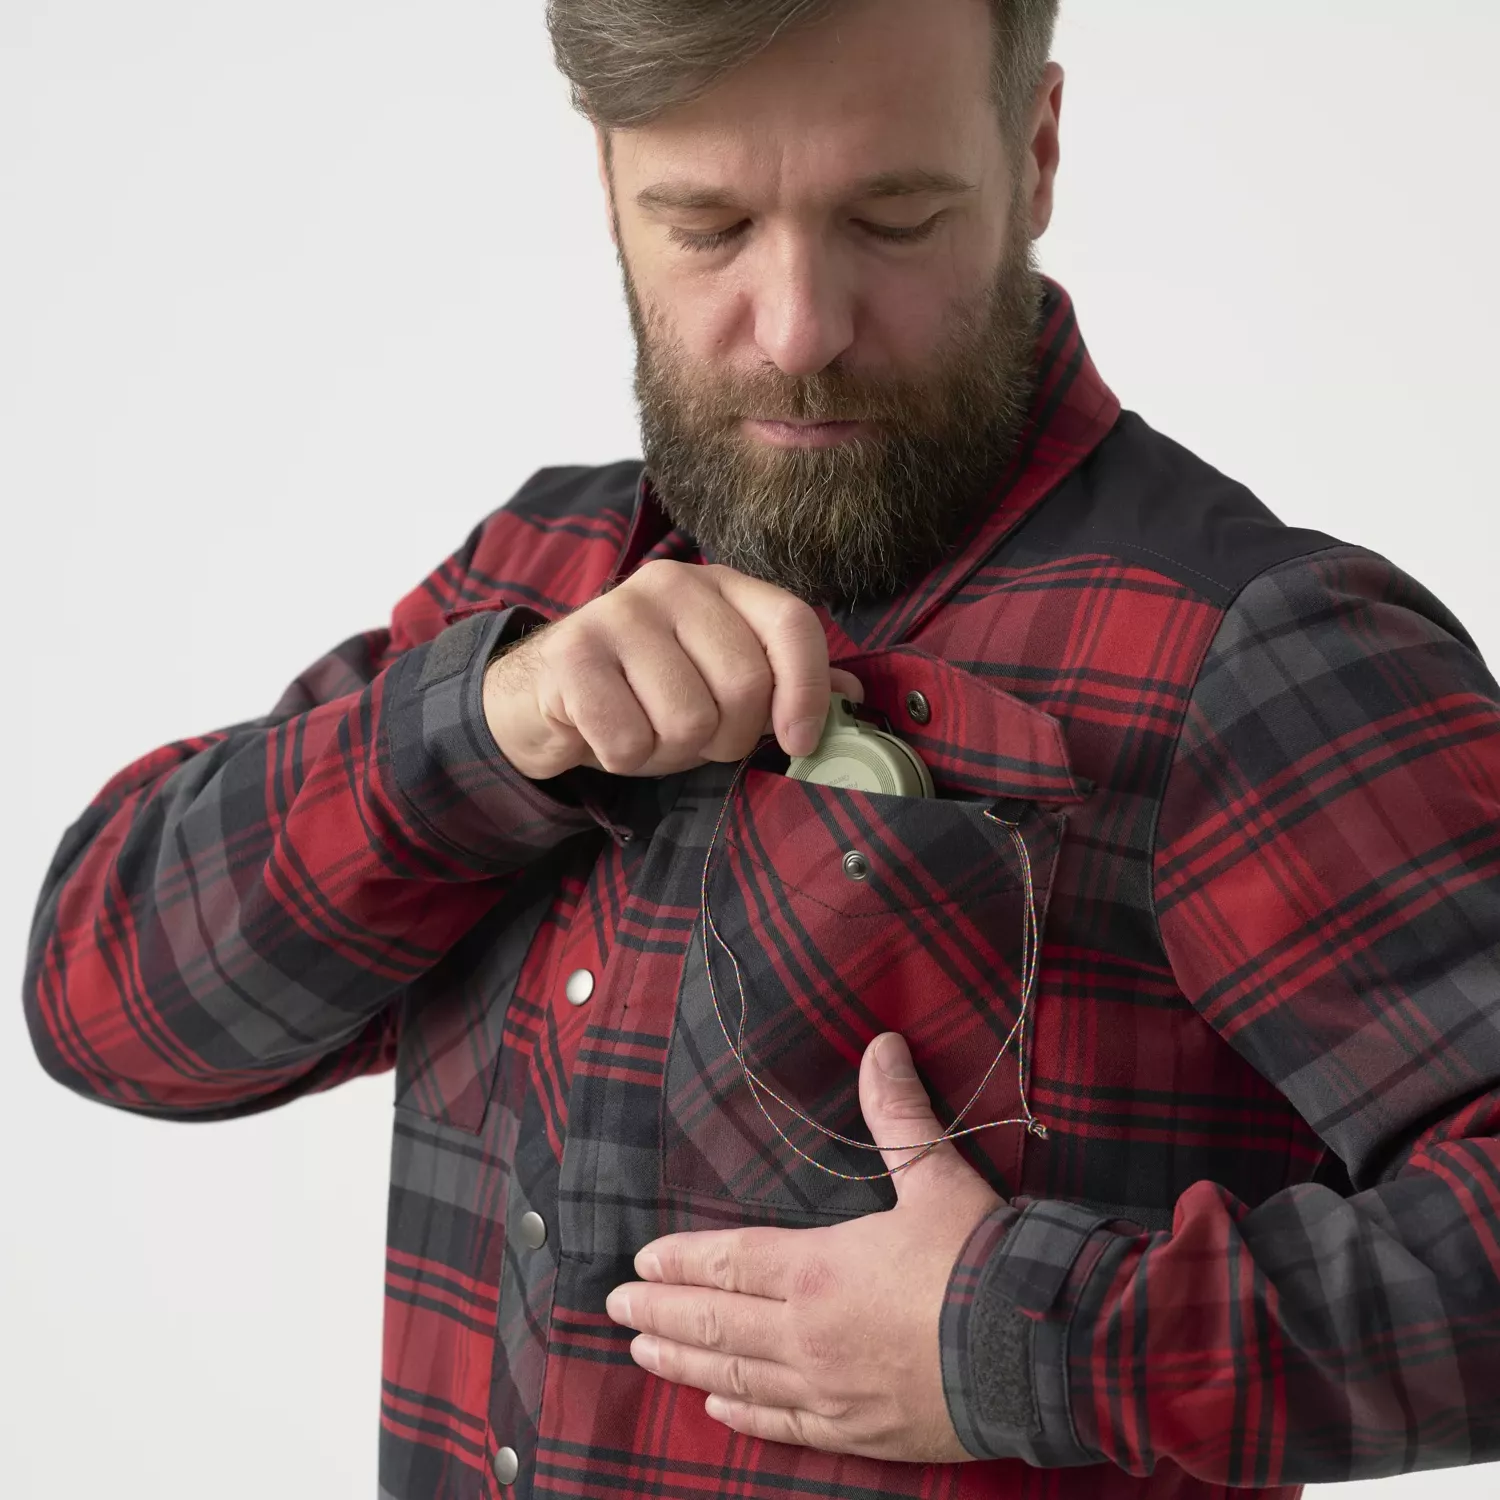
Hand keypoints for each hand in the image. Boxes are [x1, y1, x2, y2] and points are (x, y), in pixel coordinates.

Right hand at [482, 559, 863, 779]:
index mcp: (721, 586)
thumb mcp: (719, 683)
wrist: (543, 694)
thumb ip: (782, 682)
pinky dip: (625, 757)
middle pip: (744, 685)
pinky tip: (608, 733)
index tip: (799, 741)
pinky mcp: (571, 654)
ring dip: (671, 750)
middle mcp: (673, 584)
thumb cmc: (646, 692)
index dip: (807, 691)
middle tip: (695, 734)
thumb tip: (853, 692)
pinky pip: (630, 740)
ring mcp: (618, 612)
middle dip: (727, 736)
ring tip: (647, 729)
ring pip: (689, 720)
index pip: (792, 624)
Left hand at [605, 1032, 1004, 1461]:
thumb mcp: (937, 1179)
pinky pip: (785, 1424)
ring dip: (683, 1361)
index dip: (682, 1259)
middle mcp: (808, 1333)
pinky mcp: (857, 1430)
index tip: (642, 1258)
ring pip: (736, 1375)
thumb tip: (881, 1045)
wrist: (1037, 1352)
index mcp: (818, 1270)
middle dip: (661, 1309)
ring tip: (642, 1351)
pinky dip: (745, 1414)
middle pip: (716, 1321)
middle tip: (616, 1305)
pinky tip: (718, 1407)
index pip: (729, 1260)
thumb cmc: (980, 1263)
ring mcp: (829, 1389)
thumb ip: (898, 1114)